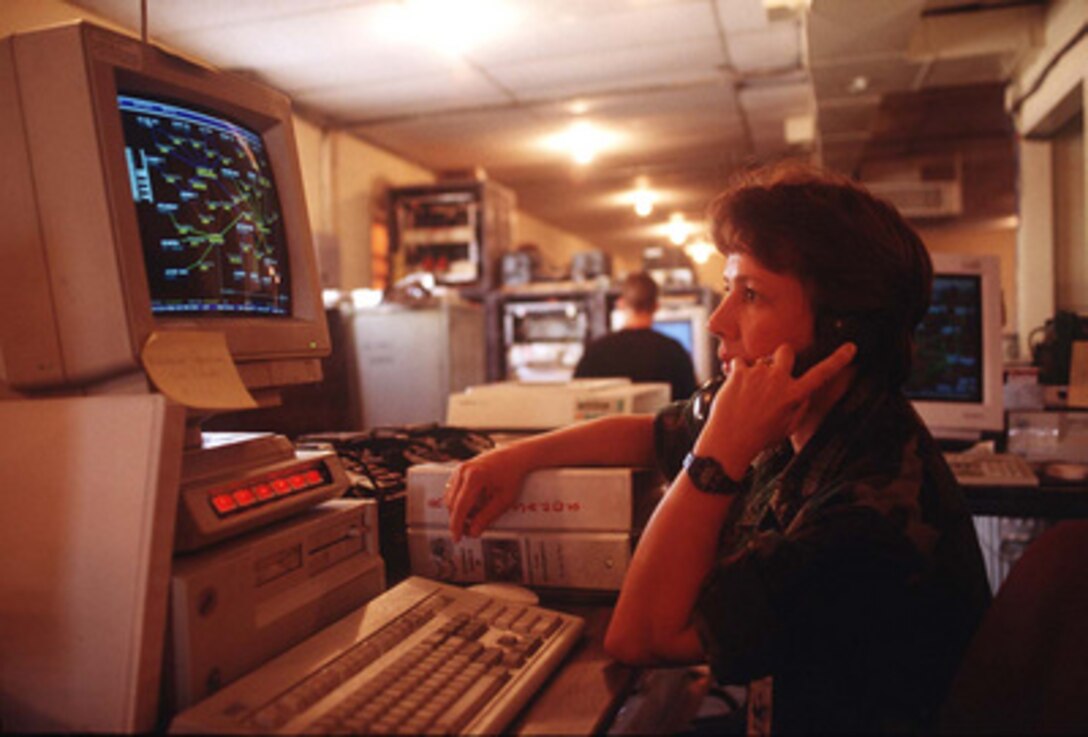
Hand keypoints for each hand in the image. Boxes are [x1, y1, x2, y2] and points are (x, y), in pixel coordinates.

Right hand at [443, 445, 529, 541]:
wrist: (513, 457)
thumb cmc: (511, 475)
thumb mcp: (504, 500)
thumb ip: (487, 517)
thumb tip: (473, 531)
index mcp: (474, 477)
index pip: (460, 507)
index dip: (457, 525)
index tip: (457, 537)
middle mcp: (463, 471)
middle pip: (452, 504)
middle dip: (459, 519)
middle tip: (470, 529)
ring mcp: (459, 469)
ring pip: (450, 498)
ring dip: (459, 510)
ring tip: (476, 514)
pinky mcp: (458, 470)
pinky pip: (452, 490)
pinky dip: (459, 500)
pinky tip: (473, 503)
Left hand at [696, 342, 856, 475]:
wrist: (729, 441)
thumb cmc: (759, 437)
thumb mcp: (788, 427)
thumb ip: (799, 407)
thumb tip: (803, 392)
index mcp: (794, 395)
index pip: (822, 373)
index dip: (838, 360)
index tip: (850, 347)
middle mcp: (778, 380)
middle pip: (786, 350)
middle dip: (782, 356)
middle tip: (774, 371)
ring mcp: (758, 374)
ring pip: (761, 359)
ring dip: (757, 370)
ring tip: (749, 392)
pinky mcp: (739, 373)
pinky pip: (740, 362)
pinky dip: (738, 372)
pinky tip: (736, 388)